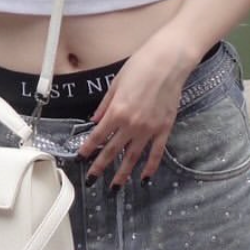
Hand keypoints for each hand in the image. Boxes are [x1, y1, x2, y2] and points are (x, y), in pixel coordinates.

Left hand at [76, 41, 193, 187]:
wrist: (169, 62)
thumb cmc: (141, 66)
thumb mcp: (116, 83)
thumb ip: (105, 105)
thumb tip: (95, 121)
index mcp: (117, 111)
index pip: (97, 136)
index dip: (87, 150)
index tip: (80, 160)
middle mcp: (131, 124)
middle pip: (112, 151)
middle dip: (100, 168)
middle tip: (91, 181)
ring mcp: (149, 129)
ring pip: (133, 157)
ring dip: (123, 174)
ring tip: (115, 188)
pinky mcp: (165, 128)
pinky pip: (156, 152)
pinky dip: (150, 167)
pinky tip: (144, 178)